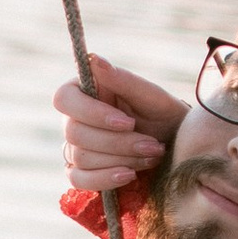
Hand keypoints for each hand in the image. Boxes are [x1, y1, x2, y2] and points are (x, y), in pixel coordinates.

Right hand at [56, 53, 181, 189]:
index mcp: (83, 91)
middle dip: (118, 143)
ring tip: (151, 155)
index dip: (92, 113)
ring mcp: (74, 147)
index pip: (64, 100)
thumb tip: (93, 59)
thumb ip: (121, 79)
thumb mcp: (149, 95)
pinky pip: (79, 180)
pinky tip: (128, 175)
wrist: (174, 143)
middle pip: (76, 134)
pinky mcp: (81, 171)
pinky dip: (105, 179)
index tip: (127, 122)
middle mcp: (73, 118)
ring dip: (121, 160)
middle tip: (152, 144)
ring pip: (82, 158)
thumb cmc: (161, 112)